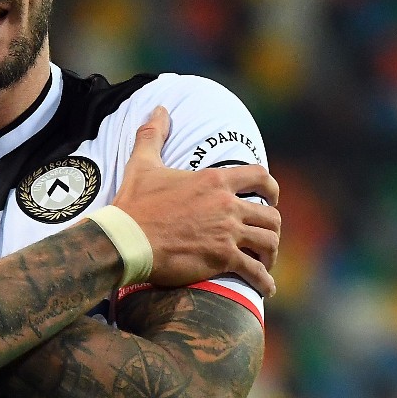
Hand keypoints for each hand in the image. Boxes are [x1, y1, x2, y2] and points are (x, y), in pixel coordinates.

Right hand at [111, 107, 280, 296]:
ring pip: (268, 242)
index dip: (271, 188)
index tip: (270, 198)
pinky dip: (265, 281)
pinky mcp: (221, 259)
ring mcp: (226, 233)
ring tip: (264, 262)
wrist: (125, 239)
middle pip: (270, 215)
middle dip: (271, 227)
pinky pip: (255, 271)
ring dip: (270, 253)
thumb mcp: (143, 164)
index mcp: (214, 180)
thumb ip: (153, 134)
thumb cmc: (134, 203)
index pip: (260, 177)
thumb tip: (159, 109)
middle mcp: (226, 205)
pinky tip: (266, 288)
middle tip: (263, 236)